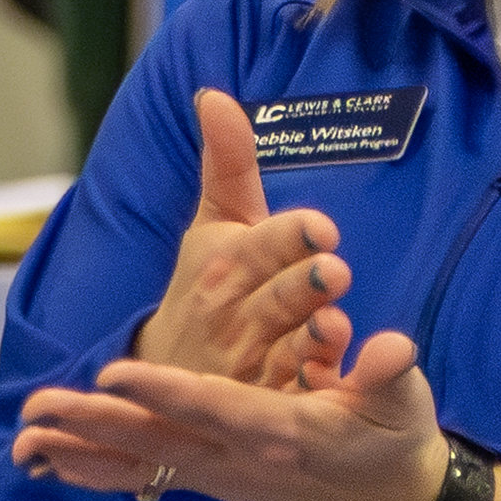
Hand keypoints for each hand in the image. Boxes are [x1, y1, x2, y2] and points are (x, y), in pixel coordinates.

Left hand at [15, 318, 455, 500]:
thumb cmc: (394, 440)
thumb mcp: (406, 403)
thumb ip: (393, 373)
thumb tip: (393, 347)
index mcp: (283, 431)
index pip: (214, 407)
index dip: (166, 391)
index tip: (118, 371)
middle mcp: (239, 458)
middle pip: (157, 439)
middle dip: (95, 423)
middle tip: (38, 409)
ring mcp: (219, 474)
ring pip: (139, 461)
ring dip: (79, 448)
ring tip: (23, 437)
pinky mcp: (209, 479)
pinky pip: (143, 477)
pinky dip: (95, 470)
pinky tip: (50, 463)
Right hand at [134, 91, 357, 392]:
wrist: (164, 381)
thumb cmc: (203, 289)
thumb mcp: (213, 227)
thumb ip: (226, 164)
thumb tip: (214, 94)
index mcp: (224, 266)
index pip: (262, 245)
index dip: (291, 236)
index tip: (320, 227)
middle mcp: (235, 314)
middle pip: (277, 296)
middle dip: (303, 284)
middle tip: (334, 270)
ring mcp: (251, 365)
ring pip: (287, 350)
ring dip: (311, 339)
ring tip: (335, 326)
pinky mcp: (267, 407)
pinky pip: (294, 399)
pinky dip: (312, 392)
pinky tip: (336, 382)